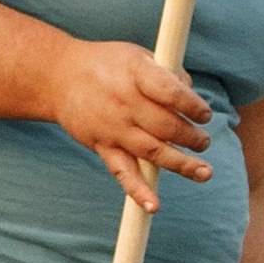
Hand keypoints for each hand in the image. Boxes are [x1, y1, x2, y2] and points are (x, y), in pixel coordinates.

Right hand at [48, 38, 212, 214]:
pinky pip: (122, 172)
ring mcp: (113, 127)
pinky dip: (138, 190)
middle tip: (204, 142)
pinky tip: (154, 205)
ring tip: (204, 172)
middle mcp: (124, 102)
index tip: (204, 115)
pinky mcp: (102, 147)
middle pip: (166, 126)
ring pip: (152, 151)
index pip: (171, 93)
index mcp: (136, 74)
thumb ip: (168, 73)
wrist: (59, 78)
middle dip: (192, 137)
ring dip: (181, 164)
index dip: (193, 106)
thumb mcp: (138, 56)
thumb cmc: (108, 65)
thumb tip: (193, 98)